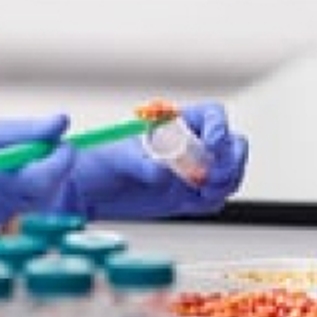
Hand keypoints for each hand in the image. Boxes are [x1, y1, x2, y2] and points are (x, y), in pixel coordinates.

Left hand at [54, 102, 247, 219]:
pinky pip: (215, 196)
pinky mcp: (187, 195)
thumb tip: (162, 172)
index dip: (219, 127)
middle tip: (211, 174)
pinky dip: (214, 199)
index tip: (212, 144)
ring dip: (226, 180)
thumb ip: (142, 162)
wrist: (86, 188)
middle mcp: (188, 144)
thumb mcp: (117, 154)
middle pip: (231, 143)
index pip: (212, 115)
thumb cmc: (98, 158)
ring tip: (203, 190)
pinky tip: (197, 201)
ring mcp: (190, 170)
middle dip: (230, 159)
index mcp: (174, 122)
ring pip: (229, 170)